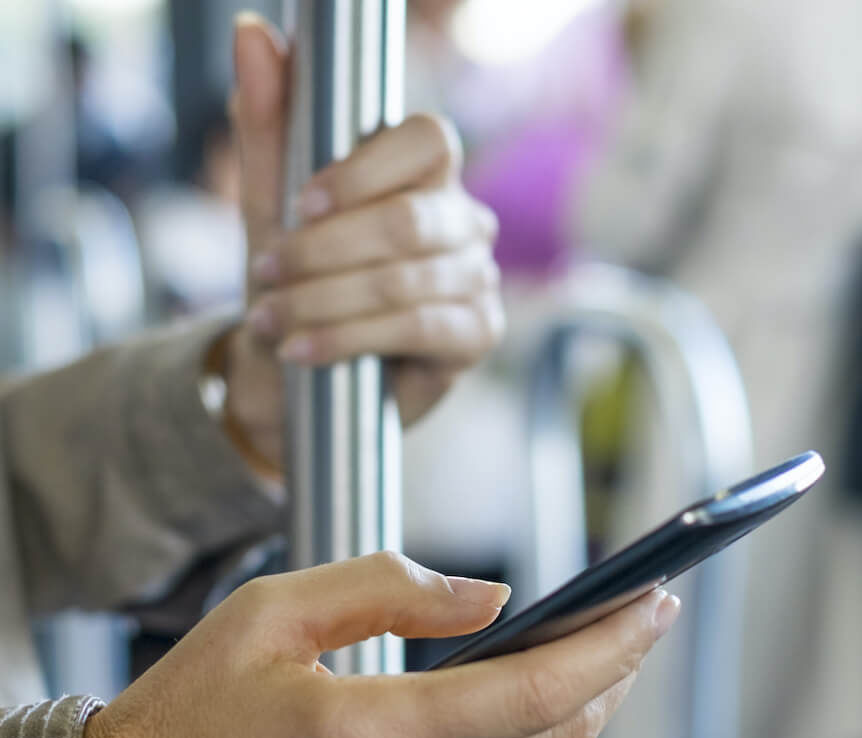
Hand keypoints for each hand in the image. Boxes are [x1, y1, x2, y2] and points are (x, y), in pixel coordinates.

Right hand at [77, 553, 678, 737]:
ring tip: (583, 661)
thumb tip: (494, 597)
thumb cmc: (186, 713)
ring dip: (565, 720)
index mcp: (366, 737)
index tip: (655, 604)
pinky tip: (505, 722)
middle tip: (634, 622)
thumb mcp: (271, 612)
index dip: (609, 647)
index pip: (533, 694)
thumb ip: (390, 590)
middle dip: (608, 678)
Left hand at [221, 14, 503, 470]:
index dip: (365, 171)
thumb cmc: (295, 282)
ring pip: (403, 281)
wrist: (295, 374)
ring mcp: (477, 278)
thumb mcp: (271, 203)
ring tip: (272, 321)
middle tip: (266, 273)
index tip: (302, 204)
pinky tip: (306, 351)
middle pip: (408, 220)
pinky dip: (349, 338)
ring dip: (323, 302)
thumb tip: (252, 31)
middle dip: (323, 252)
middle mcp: (463, 220)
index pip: (427, 141)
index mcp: (426, 174)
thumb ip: (268, 120)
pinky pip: (416, 328)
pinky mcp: (476, 334)